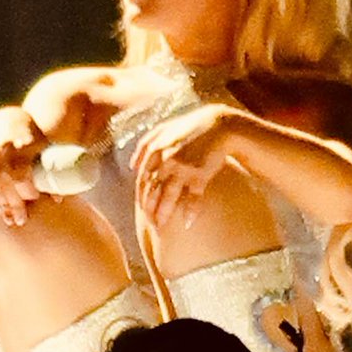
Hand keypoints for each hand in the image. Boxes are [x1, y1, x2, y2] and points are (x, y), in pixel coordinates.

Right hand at [0, 106, 47, 225]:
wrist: (9, 120)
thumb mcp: (45, 147)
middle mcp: (2, 148)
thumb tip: (59, 199)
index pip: (20, 171)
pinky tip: (1, 210)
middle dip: (14, 203)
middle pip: (6, 181)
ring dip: (3, 204)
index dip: (26, 187)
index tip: (35, 198)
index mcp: (21, 143)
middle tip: (22, 220)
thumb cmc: (34, 137)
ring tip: (12, 221)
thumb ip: (52, 169)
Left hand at [131, 103, 235, 226]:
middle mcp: (166, 159)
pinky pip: (194, 196)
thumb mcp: (165, 129)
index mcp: (156, 149)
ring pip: (169, 195)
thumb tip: (132, 166)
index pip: (143, 178)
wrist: (219, 124)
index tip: (143, 208)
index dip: (142, 194)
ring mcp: (183, 168)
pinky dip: (191, 210)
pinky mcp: (200, 174)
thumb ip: (146, 145)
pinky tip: (188, 223)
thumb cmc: (191, 128)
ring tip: (160, 226)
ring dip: (163, 213)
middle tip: (149, 222)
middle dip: (150, 207)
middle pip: (153, 189)